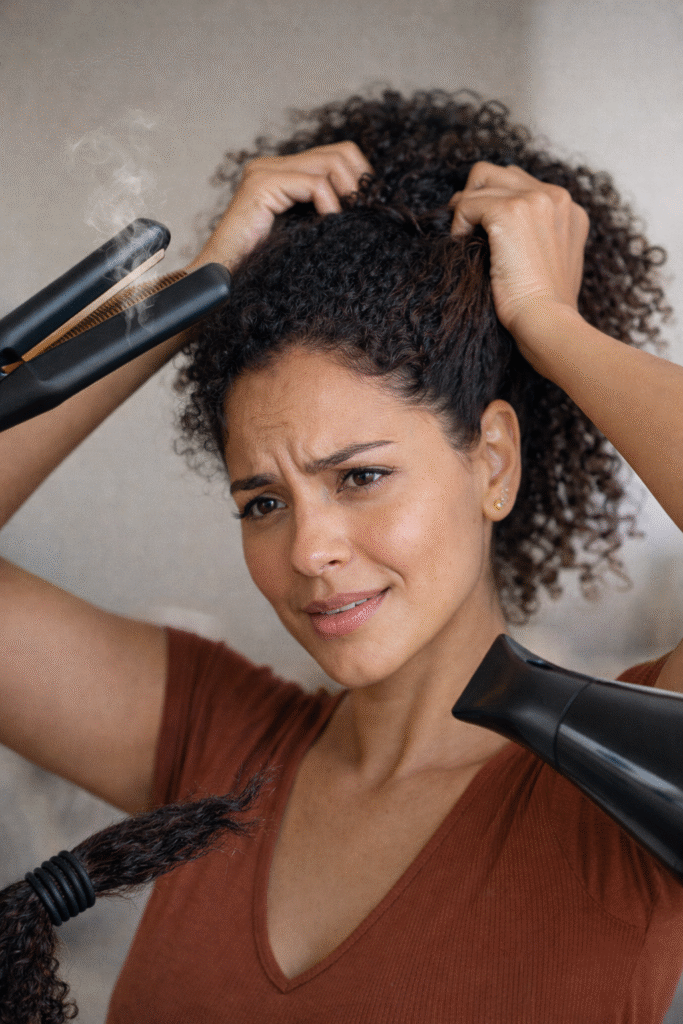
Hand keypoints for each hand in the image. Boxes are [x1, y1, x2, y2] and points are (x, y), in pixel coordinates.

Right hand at [189, 142, 373, 272]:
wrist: (224, 284)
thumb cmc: (264, 268)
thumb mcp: (307, 234)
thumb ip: (327, 212)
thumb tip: (369, 203)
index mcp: (282, 173)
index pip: (339, 154)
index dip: (362, 179)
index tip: (368, 210)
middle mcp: (272, 165)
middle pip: (341, 152)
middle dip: (360, 184)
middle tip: (363, 215)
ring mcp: (265, 172)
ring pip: (332, 163)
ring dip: (348, 194)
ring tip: (347, 221)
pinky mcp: (262, 185)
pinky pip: (315, 184)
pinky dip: (331, 205)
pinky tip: (330, 225)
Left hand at [448, 162, 589, 343]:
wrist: (547, 323)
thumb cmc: (546, 309)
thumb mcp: (552, 265)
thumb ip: (538, 238)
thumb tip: (499, 232)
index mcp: (569, 210)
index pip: (521, 184)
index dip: (494, 203)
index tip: (482, 233)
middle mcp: (556, 197)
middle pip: (500, 173)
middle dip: (476, 196)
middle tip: (465, 229)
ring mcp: (535, 200)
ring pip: (481, 179)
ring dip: (465, 208)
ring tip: (464, 239)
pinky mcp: (510, 211)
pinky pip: (467, 202)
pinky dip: (458, 222)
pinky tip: (462, 246)